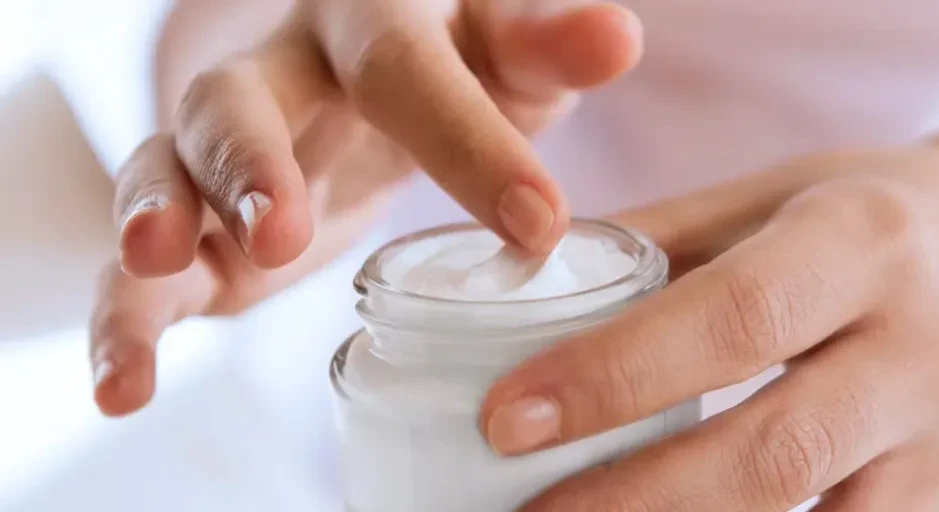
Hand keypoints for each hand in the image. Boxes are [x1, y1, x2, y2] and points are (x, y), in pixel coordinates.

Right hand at [90, 0, 643, 415]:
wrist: (371, 88)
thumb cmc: (458, 66)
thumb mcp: (506, 52)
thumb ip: (545, 44)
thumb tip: (615, 34)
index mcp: (370, 26)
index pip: (406, 69)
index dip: (466, 143)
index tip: (537, 224)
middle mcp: (282, 74)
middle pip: (243, 98)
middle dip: (253, 161)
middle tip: (283, 232)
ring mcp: (228, 151)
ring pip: (167, 165)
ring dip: (160, 216)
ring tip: (163, 264)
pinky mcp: (201, 226)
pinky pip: (140, 262)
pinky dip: (126, 319)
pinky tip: (126, 383)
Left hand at [482, 136, 938, 509]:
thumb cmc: (866, 218)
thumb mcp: (767, 199)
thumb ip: (654, 244)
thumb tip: (523, 284)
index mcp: (863, 243)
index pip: (734, 319)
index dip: (613, 375)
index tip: (507, 419)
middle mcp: (922, 349)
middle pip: (774, 454)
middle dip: (632, 498)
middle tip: (521, 510)